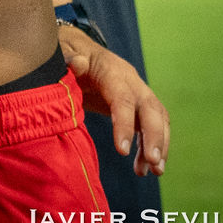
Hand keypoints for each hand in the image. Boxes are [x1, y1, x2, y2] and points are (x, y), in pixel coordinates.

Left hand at [58, 25, 169, 176]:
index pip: (122, 97)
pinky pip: (152, 125)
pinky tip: (143, 167)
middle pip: (150, 107)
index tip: (122, 151)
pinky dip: (152, 146)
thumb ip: (67, 58)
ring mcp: (137, 91)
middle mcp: (130, 80)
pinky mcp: (137, 104)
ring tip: (154, 172)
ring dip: (159, 145)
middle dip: (155, 136)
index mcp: (110, 69)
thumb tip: (77, 63)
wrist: (78, 49)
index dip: (124, 124)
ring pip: (158, 118)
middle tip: (153, 163)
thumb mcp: (63, 53)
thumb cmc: (68, 54)